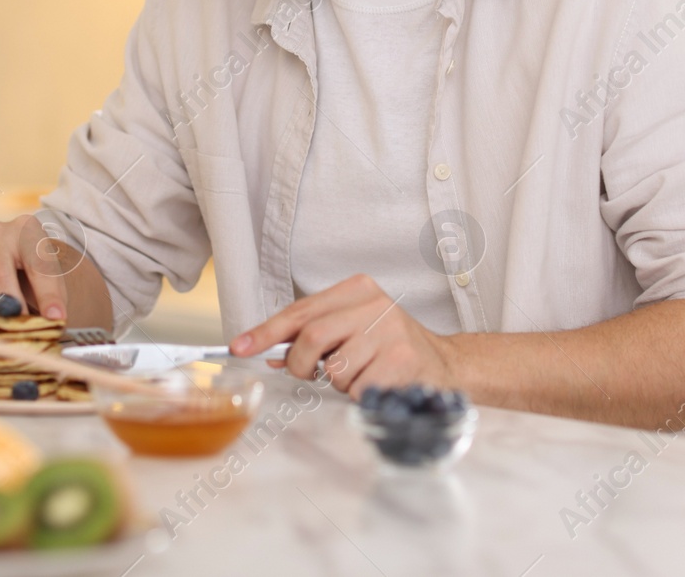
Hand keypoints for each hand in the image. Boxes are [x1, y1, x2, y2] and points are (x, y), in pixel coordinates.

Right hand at [0, 214, 68, 320]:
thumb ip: (54, 297)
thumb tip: (54, 319)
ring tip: (7, 325)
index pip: (38, 266)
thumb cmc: (34, 271)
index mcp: (28, 229)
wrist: (11, 257)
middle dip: (12, 310)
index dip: (47, 296)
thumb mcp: (51, 279)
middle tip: (21, 332)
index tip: (55, 318)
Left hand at [228, 274, 458, 397]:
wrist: (444, 364)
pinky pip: (355, 389)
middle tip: (308, 374)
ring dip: (337, 383)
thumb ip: (312, 335)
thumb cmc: (388, 347)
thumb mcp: (352, 329)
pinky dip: (357, 395)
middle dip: (300, 364)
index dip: (265, 332)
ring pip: (333, 369)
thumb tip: (269, 353)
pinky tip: (377, 384)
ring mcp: (390, 331)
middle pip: (311, 337)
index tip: (239, 347)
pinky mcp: (402, 360)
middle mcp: (375, 304)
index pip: (300, 311)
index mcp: (357, 289)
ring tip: (359, 374)